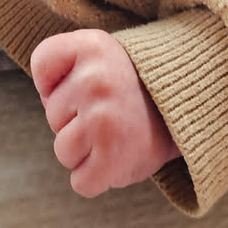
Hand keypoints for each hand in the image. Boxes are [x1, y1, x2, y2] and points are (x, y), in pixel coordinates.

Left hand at [30, 29, 179, 197]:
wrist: (186, 111)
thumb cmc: (132, 86)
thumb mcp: (100, 55)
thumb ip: (66, 67)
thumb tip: (45, 99)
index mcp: (91, 45)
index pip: (42, 64)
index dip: (55, 80)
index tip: (86, 81)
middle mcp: (94, 78)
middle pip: (51, 114)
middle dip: (75, 120)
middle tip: (111, 111)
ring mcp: (102, 117)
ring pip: (63, 151)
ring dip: (86, 152)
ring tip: (115, 135)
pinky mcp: (113, 155)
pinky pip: (80, 182)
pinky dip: (96, 179)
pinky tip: (117, 158)